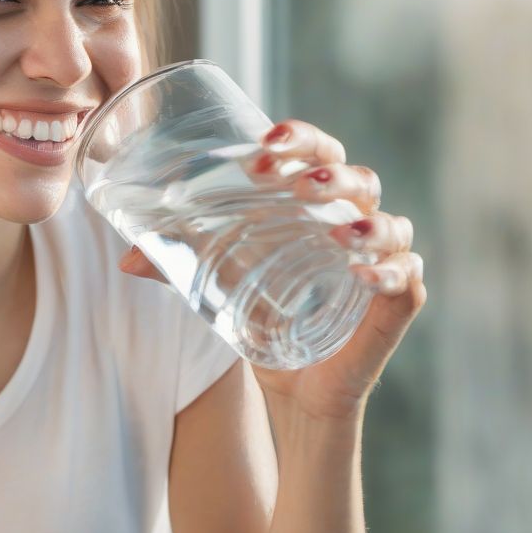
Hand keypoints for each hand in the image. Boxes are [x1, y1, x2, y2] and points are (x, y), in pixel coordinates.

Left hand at [118, 118, 426, 421]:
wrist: (291, 391)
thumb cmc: (261, 320)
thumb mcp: (214, 287)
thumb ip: (174, 267)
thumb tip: (125, 260)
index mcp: (315, 208)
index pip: (319, 155)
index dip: (299, 141)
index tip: (263, 146)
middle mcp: (354, 226)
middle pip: (359, 179)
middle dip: (328, 174)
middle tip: (292, 183)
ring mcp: (378, 265)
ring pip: (390, 225)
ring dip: (364, 222)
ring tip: (336, 231)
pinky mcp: (391, 308)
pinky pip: (406, 281)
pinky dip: (389, 274)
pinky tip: (362, 273)